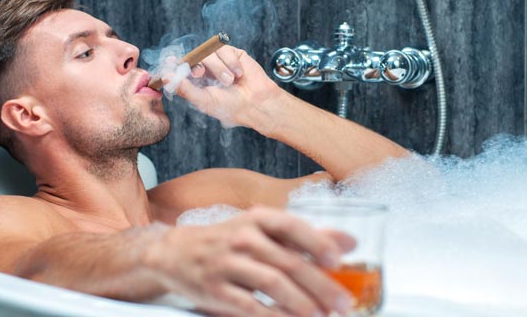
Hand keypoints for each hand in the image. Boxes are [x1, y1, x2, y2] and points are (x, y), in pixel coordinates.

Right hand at [150, 207, 354, 316]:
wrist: (175, 252)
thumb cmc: (228, 239)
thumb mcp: (261, 229)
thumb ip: (304, 236)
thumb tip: (351, 242)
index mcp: (257, 218)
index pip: (291, 225)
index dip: (317, 242)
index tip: (339, 259)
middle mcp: (242, 237)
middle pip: (287, 261)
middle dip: (320, 284)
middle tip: (343, 302)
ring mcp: (227, 264)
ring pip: (272, 285)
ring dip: (302, 304)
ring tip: (323, 316)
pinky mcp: (215, 289)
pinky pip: (250, 306)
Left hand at [173, 46, 282, 128]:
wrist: (257, 103)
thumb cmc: (230, 107)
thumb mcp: (203, 101)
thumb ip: (184, 89)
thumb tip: (165, 78)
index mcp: (195, 82)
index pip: (179, 68)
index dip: (172, 63)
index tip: (168, 61)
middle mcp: (205, 70)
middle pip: (191, 56)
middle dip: (193, 63)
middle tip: (198, 73)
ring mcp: (219, 61)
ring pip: (208, 53)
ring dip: (218, 68)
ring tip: (229, 82)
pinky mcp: (232, 54)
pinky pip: (224, 49)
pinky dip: (231, 62)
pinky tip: (238, 74)